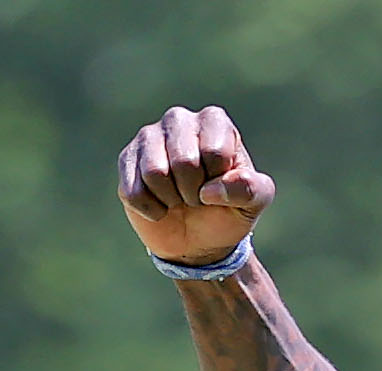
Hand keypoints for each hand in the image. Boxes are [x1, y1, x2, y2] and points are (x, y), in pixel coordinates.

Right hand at [118, 103, 274, 268]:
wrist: (200, 239)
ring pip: (155, 173)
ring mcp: (149, 136)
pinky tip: (161, 206)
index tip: (221, 187)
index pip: (215, 153)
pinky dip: (152, 211)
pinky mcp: (127, 160)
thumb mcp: (255, 203)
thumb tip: (211, 190)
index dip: (220, 183)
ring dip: (172, 200)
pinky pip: (134, 191)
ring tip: (180, 199)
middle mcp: (179, 120)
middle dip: (194, 193)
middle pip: (184, 161)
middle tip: (198, 198)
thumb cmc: (229, 211)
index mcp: (214, 121)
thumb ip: (252, 189)